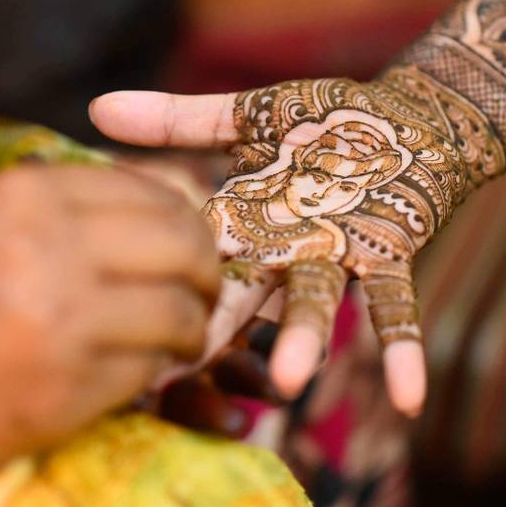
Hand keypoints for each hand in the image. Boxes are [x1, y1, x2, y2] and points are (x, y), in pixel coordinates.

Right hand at [0, 165, 219, 506]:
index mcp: (25, 193)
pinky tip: (142, 370)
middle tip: (208, 289)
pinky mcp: (67, 390)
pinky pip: (150, 370)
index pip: (152, 190)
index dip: (187, 219)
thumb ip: (66, 212)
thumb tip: (164, 207)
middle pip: (184, 243)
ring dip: (192, 328)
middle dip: (208, 269)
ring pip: (180, 312)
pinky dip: (156, 371)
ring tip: (184, 336)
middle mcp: (52, 245)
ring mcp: (64, 320)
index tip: (193, 243)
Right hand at [91, 78, 491, 414]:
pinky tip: (409, 399)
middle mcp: (282, 248)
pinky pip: (393, 306)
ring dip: (302, 340)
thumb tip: (96, 107)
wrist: (407, 122)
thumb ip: (178, 120)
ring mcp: (335, 256)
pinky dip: (401, 350)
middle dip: (212, 332)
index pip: (190, 258)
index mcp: (242, 219)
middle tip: (174, 382)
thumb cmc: (323, 122)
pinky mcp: (387, 255)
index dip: (156, 291)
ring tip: (289, 384)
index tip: (112, 330)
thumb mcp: (246, 117)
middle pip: (241, 295)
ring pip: (313, 302)